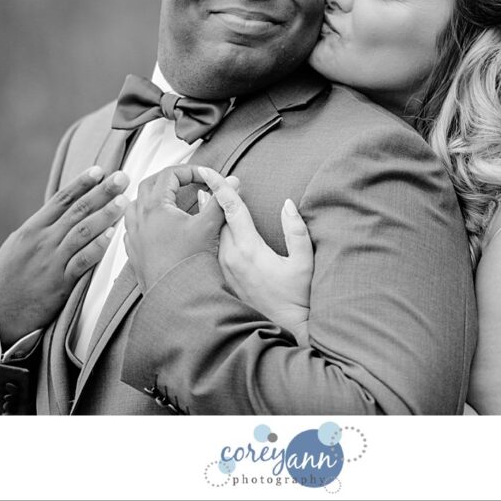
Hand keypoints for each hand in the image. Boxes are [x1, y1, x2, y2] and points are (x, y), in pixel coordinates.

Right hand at [0, 166, 129, 346]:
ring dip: (105, 215)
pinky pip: (81, 261)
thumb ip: (40, 229)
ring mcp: (51, 261)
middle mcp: (42, 240)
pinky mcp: (59, 283)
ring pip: (82, 232)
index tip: (100, 170)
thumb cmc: (7, 279)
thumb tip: (61, 214)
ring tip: (124, 200)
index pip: (61, 200)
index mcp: (32, 229)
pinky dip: (97, 247)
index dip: (81, 183)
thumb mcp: (18, 246)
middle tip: (122, 177)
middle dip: (102, 192)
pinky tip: (111, 235)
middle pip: (77, 211)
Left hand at [123, 165, 225, 292]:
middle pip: (149, 184)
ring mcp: (134, 236)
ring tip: (169, 201)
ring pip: (135, 205)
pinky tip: (155, 227)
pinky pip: (132, 228)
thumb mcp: (209, 226)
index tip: (204, 177)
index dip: (189, 171)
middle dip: (169, 179)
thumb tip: (231, 183)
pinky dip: (143, 220)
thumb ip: (220, 201)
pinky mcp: (134, 252)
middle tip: (187, 182)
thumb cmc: (188, 264)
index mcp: (155, 207)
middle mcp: (140, 218)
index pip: (169, 174)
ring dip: (152, 198)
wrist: (175, 296)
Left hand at [197, 168, 313, 346]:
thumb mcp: (303, 263)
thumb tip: (288, 205)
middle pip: (212, 218)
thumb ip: (297, 231)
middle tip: (204, 179)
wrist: (283, 330)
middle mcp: (228, 258)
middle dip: (208, 196)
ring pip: (207, 235)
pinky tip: (199, 230)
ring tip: (197, 198)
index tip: (208, 170)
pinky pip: (205, 251)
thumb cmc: (296, 298)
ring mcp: (221, 270)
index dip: (220, 186)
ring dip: (202, 214)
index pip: (229, 208)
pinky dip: (200, 234)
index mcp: (248, 249)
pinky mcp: (218, 280)